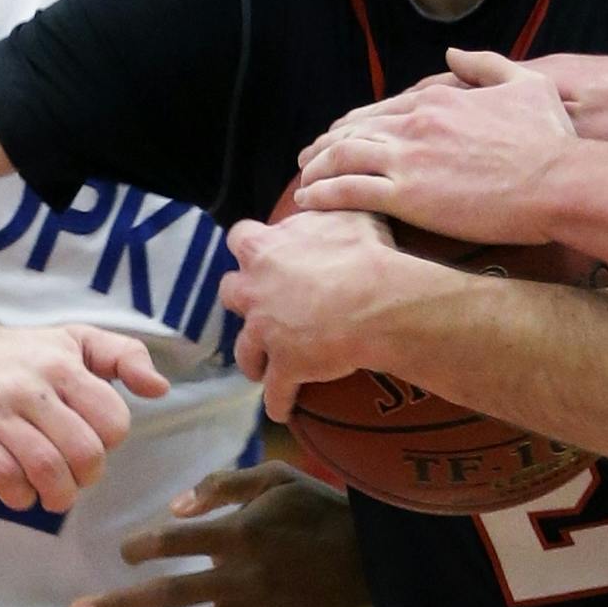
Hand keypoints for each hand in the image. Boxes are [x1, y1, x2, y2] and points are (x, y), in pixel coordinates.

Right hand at [0, 318, 168, 513]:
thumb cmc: (23, 353)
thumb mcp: (77, 340)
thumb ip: (126, 356)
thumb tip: (160, 389)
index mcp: (63, 366)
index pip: (112, 420)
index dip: (111, 439)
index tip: (96, 439)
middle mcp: (30, 388)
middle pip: (83, 452)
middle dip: (89, 476)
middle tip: (80, 476)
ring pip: (46, 470)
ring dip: (60, 494)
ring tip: (57, 493)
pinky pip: (4, 479)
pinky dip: (22, 496)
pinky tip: (23, 490)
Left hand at [68, 461, 369, 606]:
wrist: (376, 558)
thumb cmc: (321, 511)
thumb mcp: (277, 479)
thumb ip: (224, 486)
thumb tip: (175, 509)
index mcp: (240, 533)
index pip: (174, 543)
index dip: (142, 549)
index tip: (123, 555)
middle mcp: (241, 577)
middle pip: (166, 594)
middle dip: (117, 606)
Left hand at [219, 211, 398, 419]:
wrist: (377, 300)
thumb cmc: (365, 251)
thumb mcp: (346, 212)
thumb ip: (324, 207)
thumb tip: (323, 196)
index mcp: (265, 249)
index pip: (239, 238)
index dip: (251, 247)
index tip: (264, 254)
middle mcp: (255, 289)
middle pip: (230, 293)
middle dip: (244, 300)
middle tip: (264, 305)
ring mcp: (265, 331)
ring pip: (244, 350)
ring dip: (252, 356)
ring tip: (262, 365)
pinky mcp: (284, 367)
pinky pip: (274, 393)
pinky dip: (278, 402)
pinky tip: (282, 410)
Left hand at [293, 48, 574, 242]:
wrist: (559, 180)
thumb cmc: (551, 139)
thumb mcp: (526, 85)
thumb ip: (486, 64)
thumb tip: (452, 53)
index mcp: (440, 99)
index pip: (386, 108)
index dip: (358, 122)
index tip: (341, 133)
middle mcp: (416, 123)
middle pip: (356, 130)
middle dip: (328, 144)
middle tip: (309, 158)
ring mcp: (408, 158)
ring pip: (344, 157)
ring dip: (317, 168)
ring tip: (303, 182)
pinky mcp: (408, 195)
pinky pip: (349, 191)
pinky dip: (323, 193)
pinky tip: (309, 201)